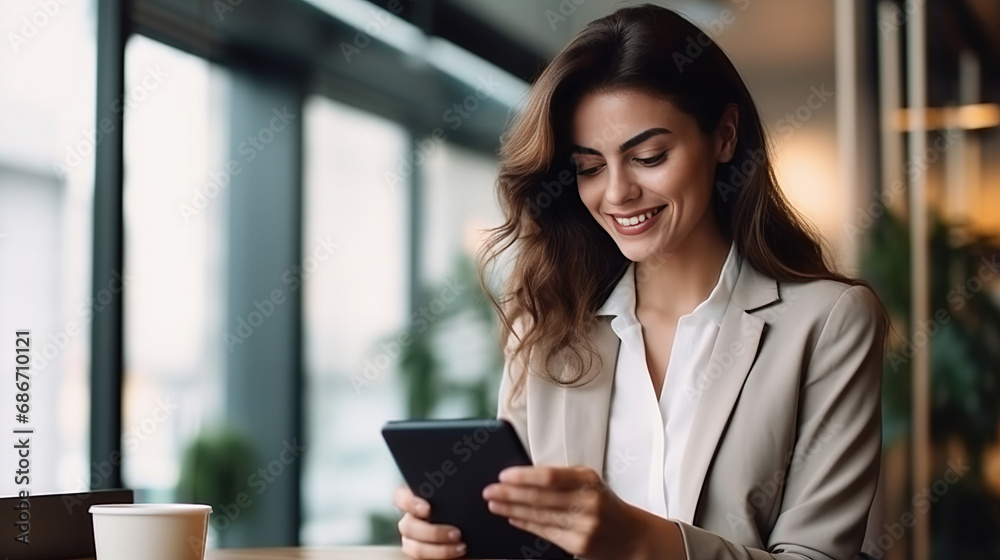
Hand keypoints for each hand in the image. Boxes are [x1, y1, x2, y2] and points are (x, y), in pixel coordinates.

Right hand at [392, 484, 466, 558]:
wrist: (477, 532)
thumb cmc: (469, 509)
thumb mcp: (463, 497)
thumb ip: (456, 491)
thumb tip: (465, 484)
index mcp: (416, 499)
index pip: (400, 497)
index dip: (410, 503)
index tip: (428, 509)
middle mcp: (411, 519)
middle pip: (407, 526)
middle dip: (433, 532)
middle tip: (457, 533)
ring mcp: (413, 539)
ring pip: (413, 546)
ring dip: (438, 549)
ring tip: (462, 547)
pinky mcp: (422, 553)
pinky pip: (421, 558)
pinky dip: (439, 557)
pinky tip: (458, 552)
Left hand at [481, 465, 652, 559]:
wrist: (630, 535)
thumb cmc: (603, 503)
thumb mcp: (589, 481)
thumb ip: (562, 476)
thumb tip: (523, 474)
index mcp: (588, 480)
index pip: (550, 476)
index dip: (524, 476)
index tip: (504, 476)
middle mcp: (588, 503)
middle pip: (540, 498)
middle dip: (510, 494)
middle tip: (489, 490)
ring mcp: (583, 526)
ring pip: (539, 517)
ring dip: (512, 510)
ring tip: (494, 504)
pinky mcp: (578, 545)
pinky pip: (544, 533)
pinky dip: (525, 524)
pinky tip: (512, 518)